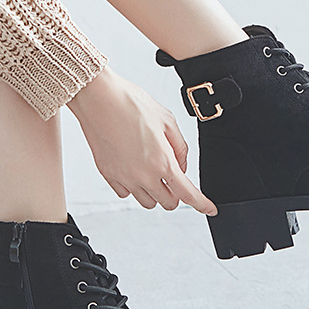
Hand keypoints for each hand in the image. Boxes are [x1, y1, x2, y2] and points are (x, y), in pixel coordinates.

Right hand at [68, 65, 217, 215]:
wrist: (98, 99)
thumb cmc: (130, 104)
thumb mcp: (167, 120)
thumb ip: (180, 147)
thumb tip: (182, 165)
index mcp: (162, 162)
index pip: (187, 194)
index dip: (202, 204)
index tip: (209, 208)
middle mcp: (143, 175)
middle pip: (168, 202)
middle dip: (175, 194)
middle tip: (173, 178)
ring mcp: (124, 177)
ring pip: (147, 202)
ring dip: (154, 193)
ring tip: (152, 171)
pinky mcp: (108, 175)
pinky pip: (125, 193)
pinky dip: (133, 187)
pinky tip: (133, 169)